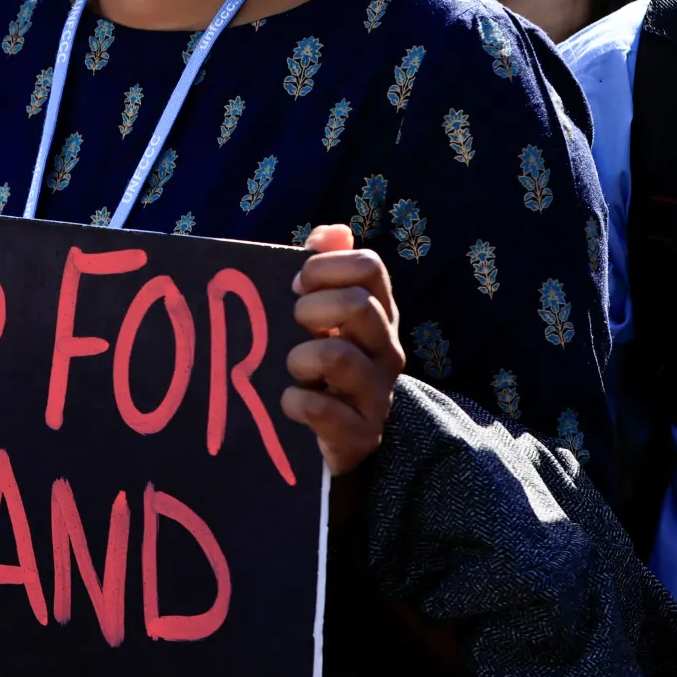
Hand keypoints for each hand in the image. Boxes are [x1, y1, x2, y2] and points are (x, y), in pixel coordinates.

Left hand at [281, 223, 403, 475]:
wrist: (330, 445)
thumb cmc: (318, 368)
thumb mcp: (317, 316)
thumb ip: (323, 269)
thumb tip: (332, 231)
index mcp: (378, 313)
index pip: (369, 267)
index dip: (326, 267)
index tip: (297, 285)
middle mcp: (386, 349)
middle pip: (358, 306)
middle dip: (311, 310)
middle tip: (293, 327)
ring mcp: (378, 394)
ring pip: (339, 357)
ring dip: (300, 359)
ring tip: (293, 370)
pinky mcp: (362, 436)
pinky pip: (323, 410)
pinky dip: (296, 403)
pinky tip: (289, 404)